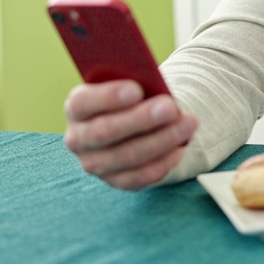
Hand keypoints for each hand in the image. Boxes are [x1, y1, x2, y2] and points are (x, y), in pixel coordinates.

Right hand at [63, 80, 197, 190]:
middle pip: (105, 132)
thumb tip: (154, 86)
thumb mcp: (130, 84)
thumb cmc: (133, 96)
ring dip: (160, 140)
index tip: (136, 89)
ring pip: (126, 156)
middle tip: (170, 108)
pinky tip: (179, 149)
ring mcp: (95, 163)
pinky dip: (161, 163)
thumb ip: (135, 83)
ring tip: (187, 124)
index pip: (83, 103)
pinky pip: (138, 177)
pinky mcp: (115, 180)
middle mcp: (78, 138)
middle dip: (141, 119)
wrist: (136, 121)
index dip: (107, 97)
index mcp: (76, 107)